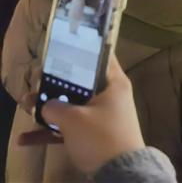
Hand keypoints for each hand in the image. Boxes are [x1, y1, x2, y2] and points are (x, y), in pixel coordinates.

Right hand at [27, 55, 145, 173]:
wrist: (119, 172)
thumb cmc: (100, 136)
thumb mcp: (73, 119)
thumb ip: (54, 107)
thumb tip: (45, 105)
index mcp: (113, 83)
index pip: (100, 57)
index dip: (81, 51)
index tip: (61, 49)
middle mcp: (110, 95)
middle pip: (80, 83)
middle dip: (54, 84)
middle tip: (34, 82)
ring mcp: (102, 116)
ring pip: (72, 106)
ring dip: (48, 108)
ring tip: (24, 105)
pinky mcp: (94, 135)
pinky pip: (70, 128)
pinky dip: (51, 132)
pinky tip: (25, 140)